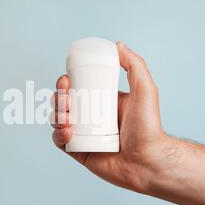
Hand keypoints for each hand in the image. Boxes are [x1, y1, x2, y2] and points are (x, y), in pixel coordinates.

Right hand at [52, 41, 170, 192]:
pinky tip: (68, 131)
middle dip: (58, 98)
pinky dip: (58, 134)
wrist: (148, 160)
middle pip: (63, 103)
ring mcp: (83, 135)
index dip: (66, 83)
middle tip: (66, 97)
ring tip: (66, 116)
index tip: (66, 80)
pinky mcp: (78, 151)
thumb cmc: (149, 127)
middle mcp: (90, 117)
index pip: (77, 88)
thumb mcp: (144, 89)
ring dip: (56, 114)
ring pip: (58, 120)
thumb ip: (135, 65)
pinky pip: (60, 141)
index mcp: (101, 102)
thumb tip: (118, 45)